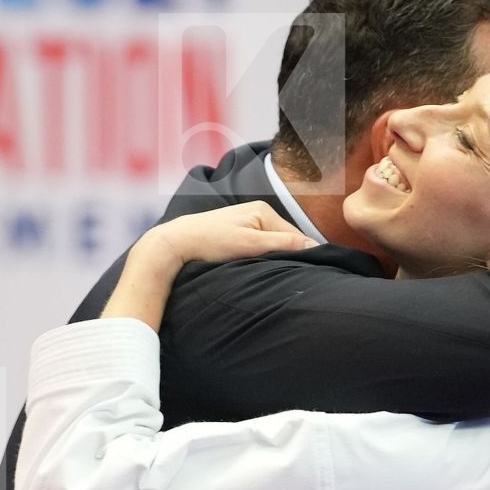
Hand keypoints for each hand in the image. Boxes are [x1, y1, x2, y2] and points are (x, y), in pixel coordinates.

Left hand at [129, 203, 312, 270]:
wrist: (175, 244)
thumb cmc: (210, 242)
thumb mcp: (250, 245)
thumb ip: (283, 244)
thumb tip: (314, 246)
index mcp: (264, 211)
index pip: (297, 236)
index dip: (304, 256)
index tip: (311, 275)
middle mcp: (258, 213)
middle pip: (286, 240)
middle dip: (289, 257)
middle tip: (293, 278)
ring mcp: (246, 223)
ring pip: (273, 245)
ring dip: (275, 260)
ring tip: (275, 275)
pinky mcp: (237, 234)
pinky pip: (260, 247)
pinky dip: (263, 258)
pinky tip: (259, 269)